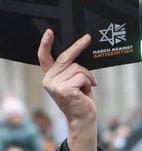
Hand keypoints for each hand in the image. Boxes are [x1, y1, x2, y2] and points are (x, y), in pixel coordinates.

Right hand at [38, 30, 97, 150]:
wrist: (83, 118)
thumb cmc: (80, 98)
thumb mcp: (74, 81)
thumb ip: (71, 69)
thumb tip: (78, 52)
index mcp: (50, 76)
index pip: (44, 57)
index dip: (45, 44)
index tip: (50, 31)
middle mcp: (48, 80)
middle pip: (65, 58)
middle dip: (78, 46)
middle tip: (88, 38)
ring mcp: (55, 85)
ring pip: (77, 67)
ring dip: (87, 75)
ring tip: (87, 86)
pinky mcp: (64, 89)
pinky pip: (82, 76)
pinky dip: (89, 81)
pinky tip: (87, 90)